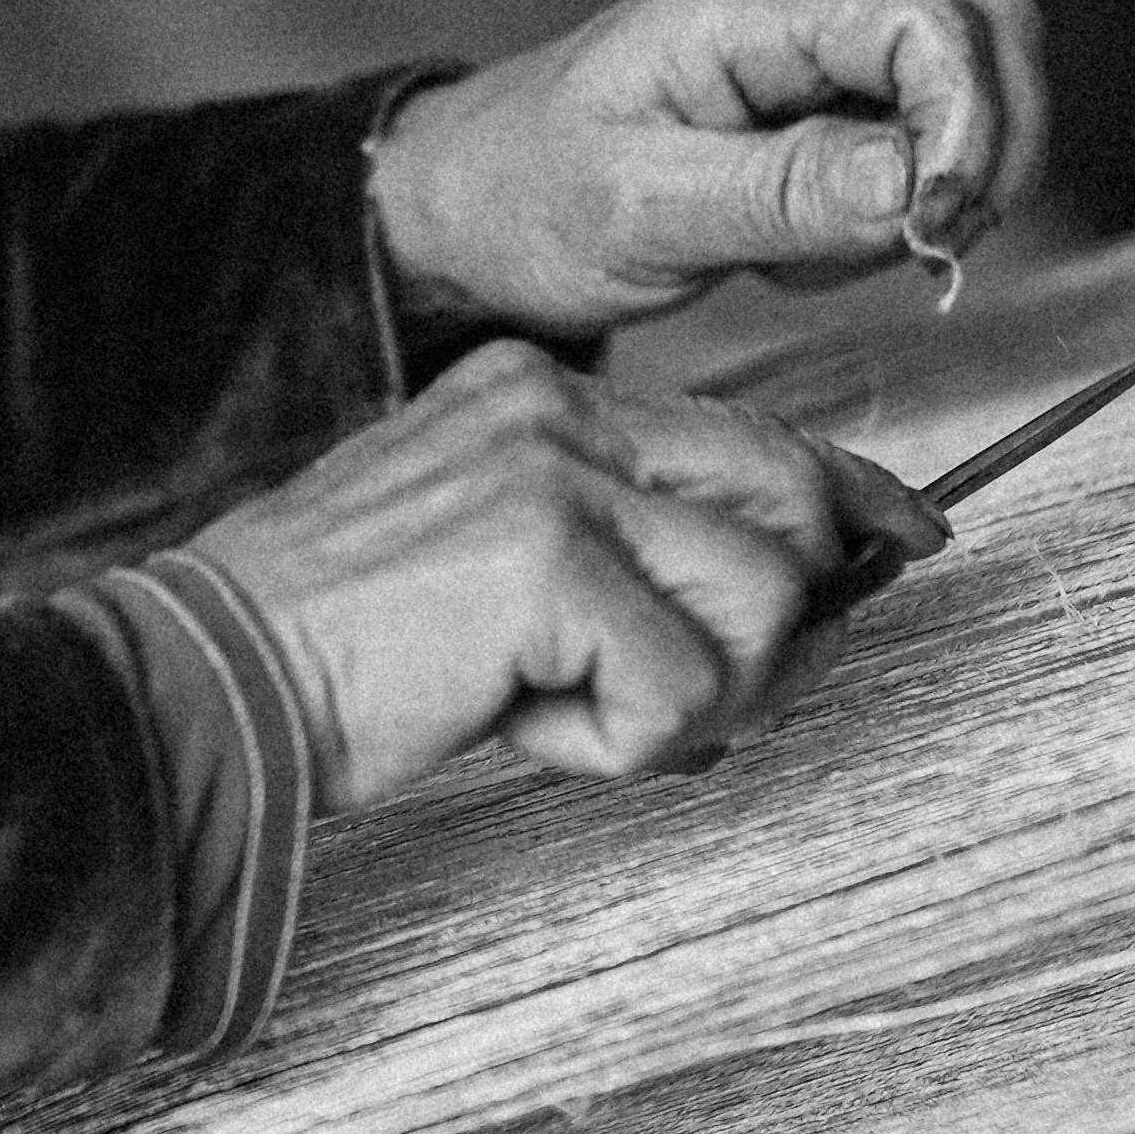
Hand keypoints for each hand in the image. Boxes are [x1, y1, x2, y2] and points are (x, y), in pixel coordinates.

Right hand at [192, 343, 944, 809]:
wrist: (221, 672)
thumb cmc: (354, 640)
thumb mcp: (496, 548)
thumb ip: (620, 535)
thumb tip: (790, 585)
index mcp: (538, 389)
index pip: (746, 426)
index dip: (847, 491)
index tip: (913, 532)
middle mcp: (555, 405)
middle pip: (788, 493)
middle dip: (779, 621)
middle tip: (688, 695)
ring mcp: (554, 473)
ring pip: (759, 603)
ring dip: (687, 701)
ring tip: (557, 704)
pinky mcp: (550, 561)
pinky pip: (687, 691)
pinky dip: (620, 744)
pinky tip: (520, 721)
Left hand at [367, 0, 1046, 339]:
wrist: (467, 208)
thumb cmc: (527, 198)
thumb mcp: (643, 209)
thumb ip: (785, 192)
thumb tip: (920, 182)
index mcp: (746, 9)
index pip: (934, 20)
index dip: (971, 123)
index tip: (933, 227)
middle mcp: (793, 14)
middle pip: (984, 32)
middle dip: (985, 150)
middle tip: (914, 248)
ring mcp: (812, 59)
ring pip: (966, 96)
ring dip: (937, 192)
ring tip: (811, 255)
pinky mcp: (818, 112)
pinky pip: (918, 150)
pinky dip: (898, 215)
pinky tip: (799, 252)